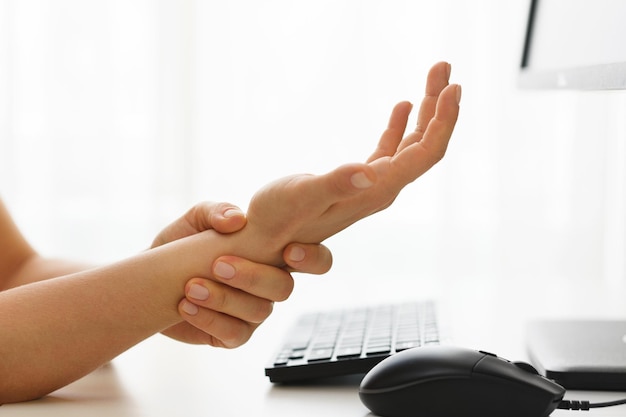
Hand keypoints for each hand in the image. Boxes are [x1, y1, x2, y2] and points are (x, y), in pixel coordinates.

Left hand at [151, 201, 332, 344]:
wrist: (151, 273)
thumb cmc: (183, 241)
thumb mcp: (198, 217)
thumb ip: (218, 211)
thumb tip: (237, 221)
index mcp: (273, 254)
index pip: (315, 260)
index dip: (312, 258)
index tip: (288, 250)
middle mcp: (270, 284)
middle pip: (284, 288)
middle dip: (253, 276)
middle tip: (218, 264)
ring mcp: (253, 312)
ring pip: (258, 312)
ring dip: (224, 298)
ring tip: (191, 286)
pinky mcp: (233, 334)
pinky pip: (235, 334)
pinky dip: (209, 319)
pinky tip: (186, 305)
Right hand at [232, 62, 460, 263]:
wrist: (265, 241)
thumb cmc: (276, 220)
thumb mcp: (300, 197)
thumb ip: (334, 184)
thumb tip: (370, 171)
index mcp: (376, 190)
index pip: (424, 154)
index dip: (443, 121)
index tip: (452, 87)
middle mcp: (381, 189)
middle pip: (425, 145)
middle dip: (439, 106)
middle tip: (444, 66)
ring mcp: (371, 185)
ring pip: (410, 145)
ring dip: (424, 111)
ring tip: (433, 77)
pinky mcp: (358, 182)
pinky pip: (389, 150)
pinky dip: (399, 126)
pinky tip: (403, 106)